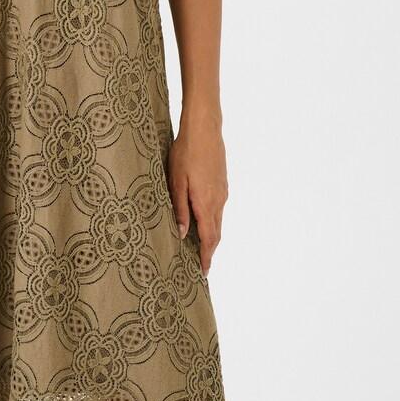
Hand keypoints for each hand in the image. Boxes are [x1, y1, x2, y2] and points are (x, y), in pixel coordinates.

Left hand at [167, 107, 228, 276]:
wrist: (204, 128)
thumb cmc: (186, 152)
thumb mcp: (176, 181)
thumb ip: (179, 208)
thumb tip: (181, 234)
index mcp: (206, 203)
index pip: (209, 238)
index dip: (206, 256)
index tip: (204, 272)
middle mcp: (218, 200)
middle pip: (216, 233)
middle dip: (210, 250)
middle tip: (202, 265)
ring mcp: (223, 191)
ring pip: (218, 220)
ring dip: (212, 235)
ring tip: (201, 246)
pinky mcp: (222, 182)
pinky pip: (219, 208)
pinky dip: (213, 220)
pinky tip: (204, 218)